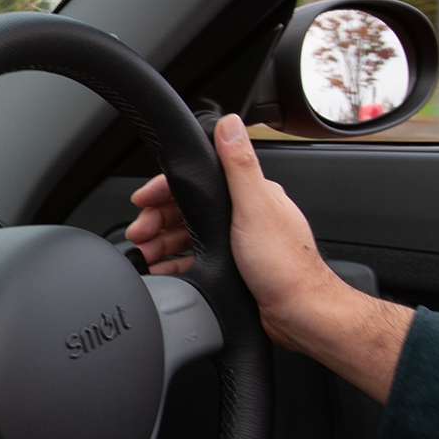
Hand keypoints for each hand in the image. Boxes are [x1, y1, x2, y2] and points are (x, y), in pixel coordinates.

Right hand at [125, 113, 411, 401]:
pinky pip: (193, 258)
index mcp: (250, 195)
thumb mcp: (256, 208)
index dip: (164, 190)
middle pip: (187, 209)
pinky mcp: (232, 267)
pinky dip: (173, 262)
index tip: (142, 200)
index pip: (197, 182)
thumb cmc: (286, 266)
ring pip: (187, 235)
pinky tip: (163, 268)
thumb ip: (240, 165)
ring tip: (145, 252)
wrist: (300, 314)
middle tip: (138, 233)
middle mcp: (243, 215)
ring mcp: (237, 242)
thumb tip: (230, 124)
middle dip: (156, 220)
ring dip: (161, 241)